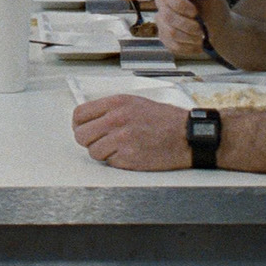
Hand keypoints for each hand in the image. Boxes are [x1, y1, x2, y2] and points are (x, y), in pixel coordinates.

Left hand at [72, 94, 191, 169]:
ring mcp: (122, 139)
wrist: (187, 135)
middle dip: (88, 141)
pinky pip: (109, 162)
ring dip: (103, 153)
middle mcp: (116, 119)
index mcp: (116, 103)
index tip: (83, 129)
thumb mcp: (134, 103)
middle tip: (100, 142)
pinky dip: (117, 161)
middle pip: (81, 135)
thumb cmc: (165, 120)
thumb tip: (90, 118)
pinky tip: (130, 153)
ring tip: (119, 148)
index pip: (79, 114)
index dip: (79, 125)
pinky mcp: (128, 157)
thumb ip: (110, 109)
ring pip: (93, 152)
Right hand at [155, 0, 229, 57]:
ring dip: (190, 37)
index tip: (195, 12)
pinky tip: (198, 45)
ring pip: (170, 33)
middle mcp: (162, 4)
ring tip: (201, 37)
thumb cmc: (213, 5)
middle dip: (188, 25)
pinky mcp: (165, 37)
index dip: (180, 5)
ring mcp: (161, 21)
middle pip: (167, 16)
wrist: (217, 25)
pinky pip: (173, 46)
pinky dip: (189, 47)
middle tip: (201, 29)